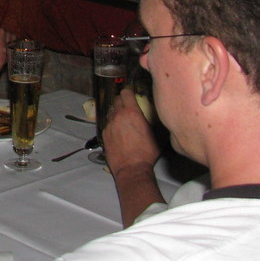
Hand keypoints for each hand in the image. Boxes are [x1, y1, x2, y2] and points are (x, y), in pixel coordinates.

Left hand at [103, 88, 164, 226]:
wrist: (131, 168)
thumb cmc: (147, 152)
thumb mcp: (155, 134)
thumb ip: (150, 120)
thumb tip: (152, 114)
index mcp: (131, 112)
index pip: (126, 93)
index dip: (129, 91)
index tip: (131, 93)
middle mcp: (118, 116)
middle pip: (117, 100)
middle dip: (122, 100)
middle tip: (128, 105)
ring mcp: (109, 125)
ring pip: (111, 112)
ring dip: (117, 113)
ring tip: (123, 120)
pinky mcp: (104, 134)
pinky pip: (108, 124)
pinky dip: (112, 124)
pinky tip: (118, 131)